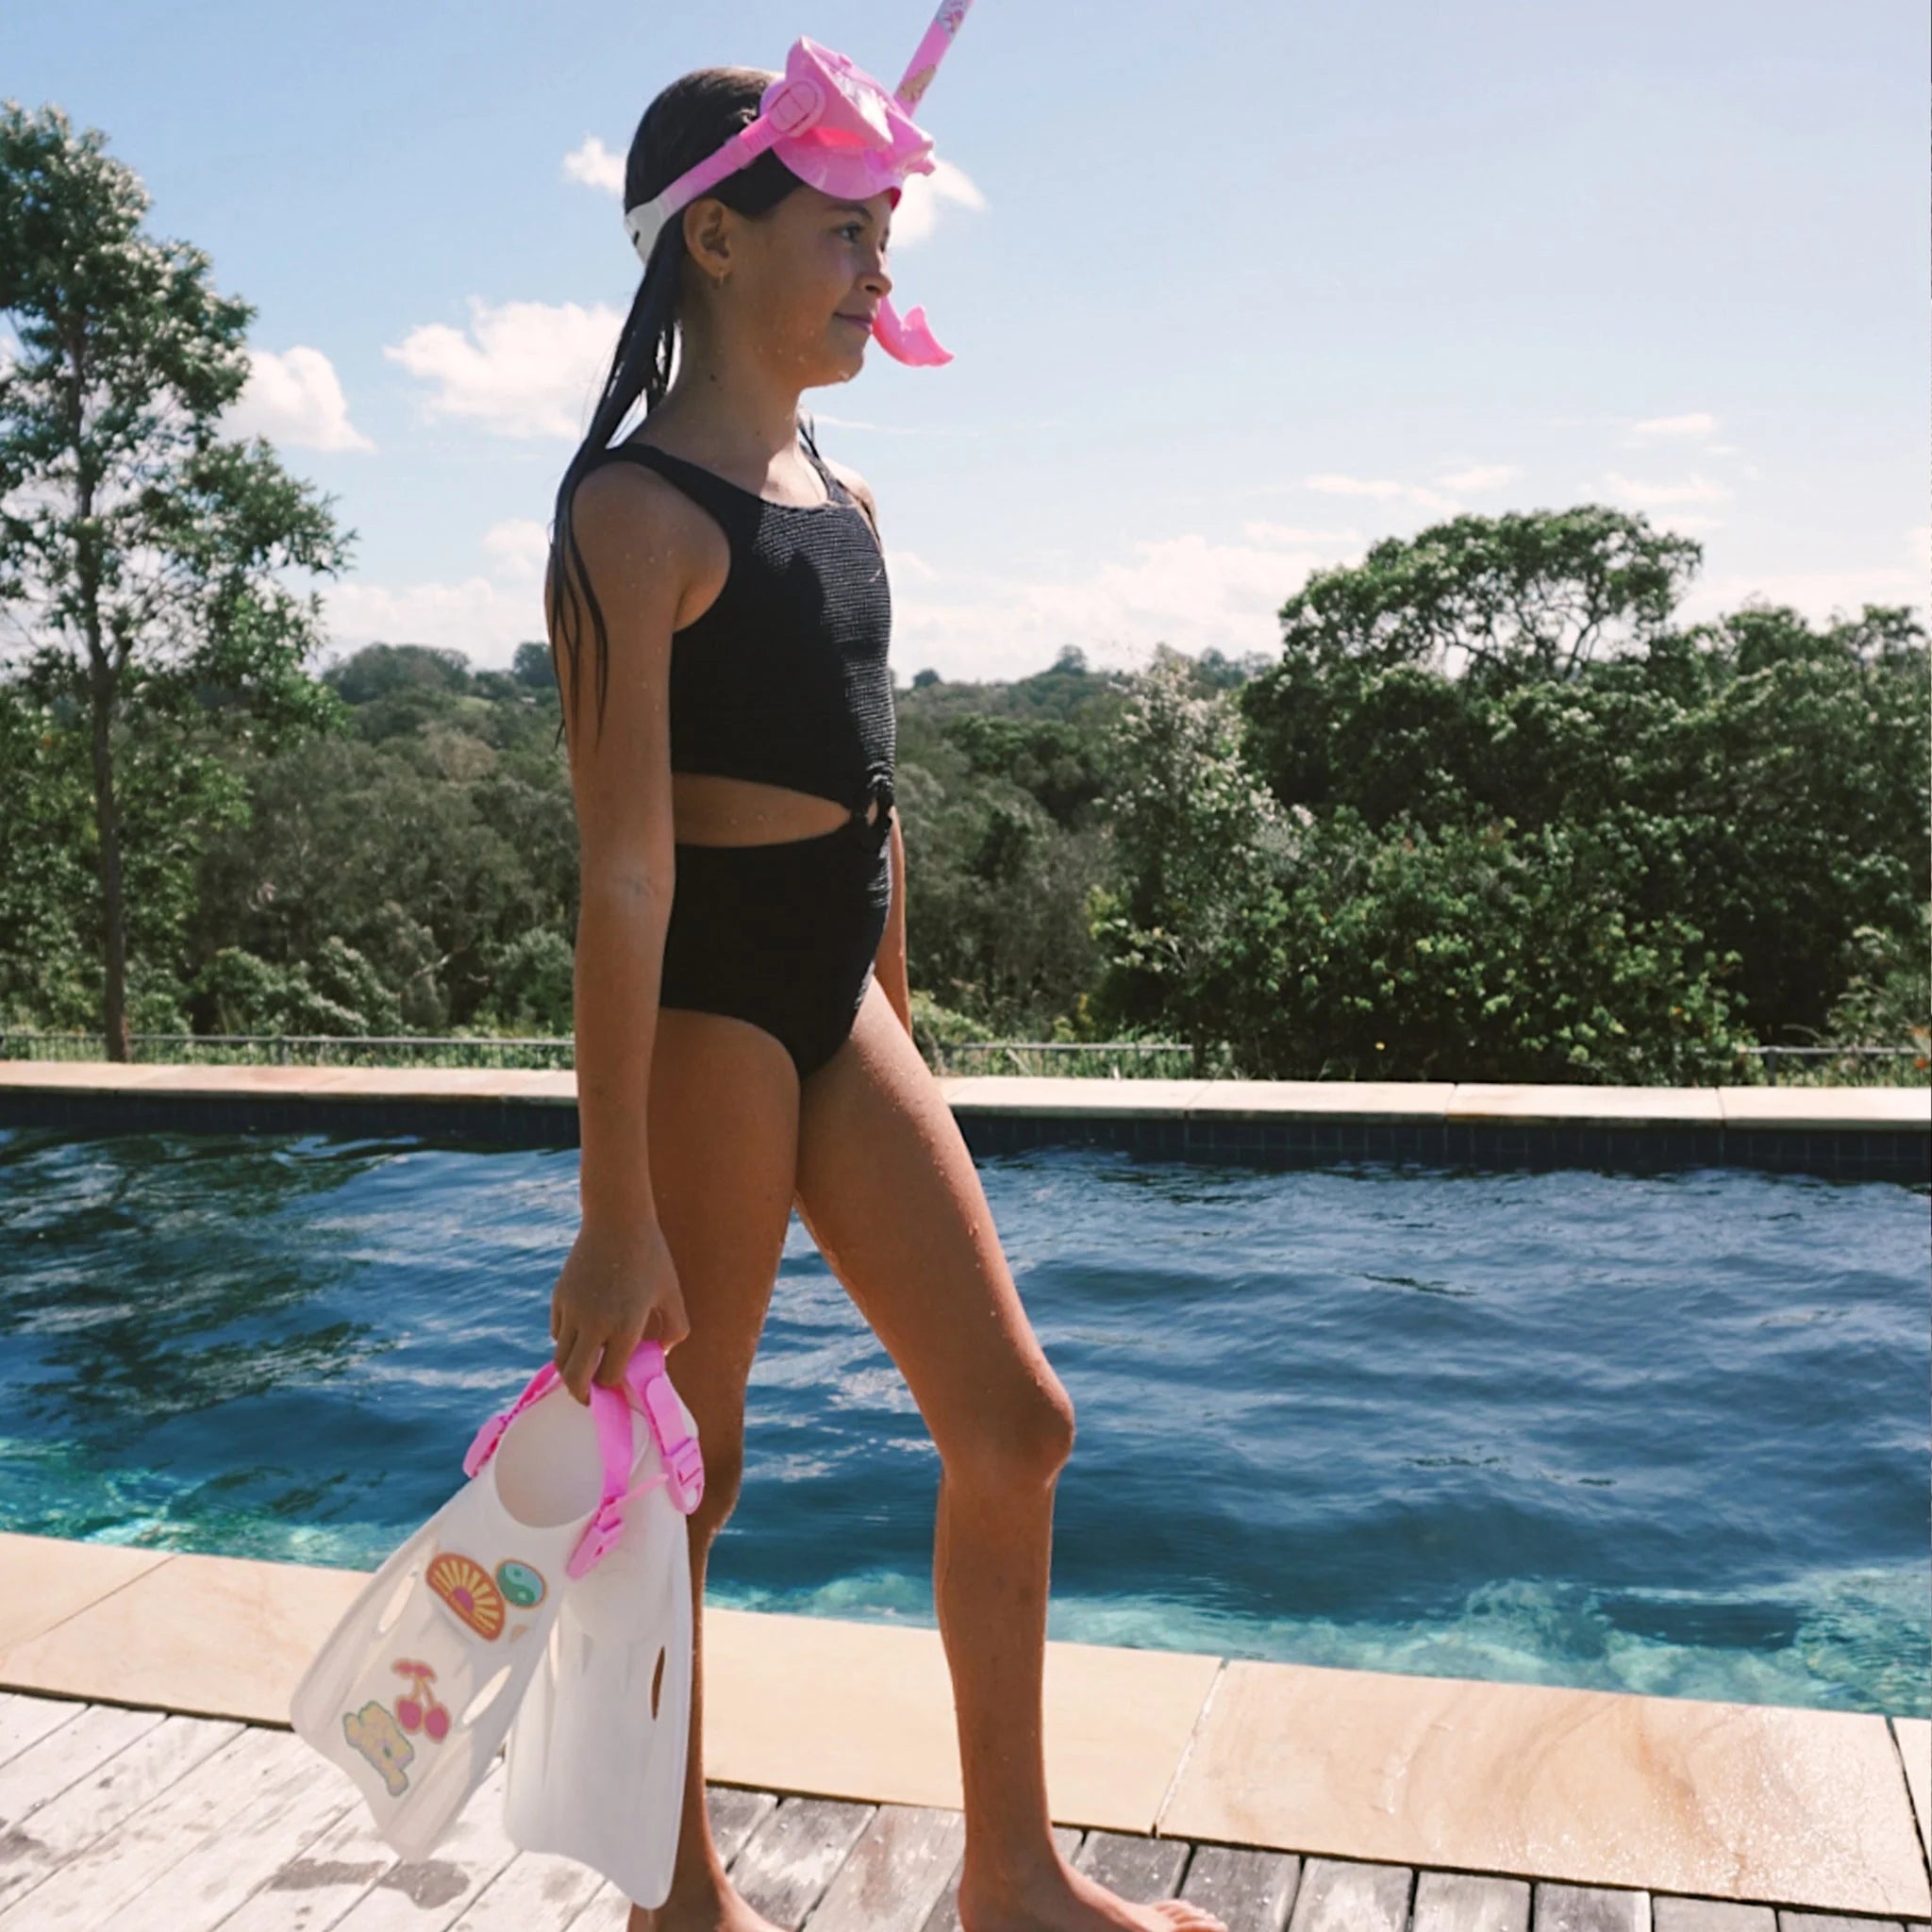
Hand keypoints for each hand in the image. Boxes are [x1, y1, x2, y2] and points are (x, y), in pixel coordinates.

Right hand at [549, 1217, 689, 1403]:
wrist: (617, 1220)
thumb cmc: (652, 1257)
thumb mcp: (672, 1293)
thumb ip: (675, 1330)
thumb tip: (660, 1356)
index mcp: (626, 1325)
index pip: (610, 1376)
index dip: (614, 1386)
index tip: (619, 1387)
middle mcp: (595, 1323)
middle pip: (575, 1378)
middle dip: (582, 1394)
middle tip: (591, 1399)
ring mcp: (573, 1310)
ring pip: (561, 1357)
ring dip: (573, 1369)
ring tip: (586, 1370)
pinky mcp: (559, 1298)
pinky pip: (558, 1332)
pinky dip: (568, 1341)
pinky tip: (584, 1335)